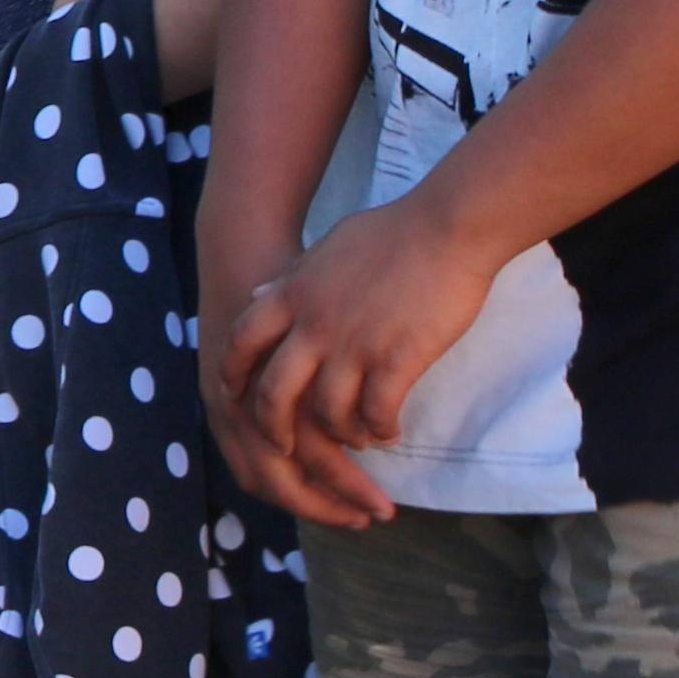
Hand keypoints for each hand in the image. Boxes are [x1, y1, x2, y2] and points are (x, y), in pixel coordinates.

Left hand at [221, 189, 498, 510]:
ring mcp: (353, 344)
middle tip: (287, 449)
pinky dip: (381, 429)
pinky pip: (377, 413)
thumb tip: (258, 294)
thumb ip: (290, 279)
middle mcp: (314, 324)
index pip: (242, 342)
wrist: (444, 228)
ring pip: (328, 413)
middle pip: (274, 393)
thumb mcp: (324, 250)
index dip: (233, 374)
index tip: (235, 396)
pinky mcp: (395, 359)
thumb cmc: (390, 233)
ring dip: (340, 435)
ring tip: (357, 438)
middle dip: (274, 430)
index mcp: (292, 294)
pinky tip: (389, 431)